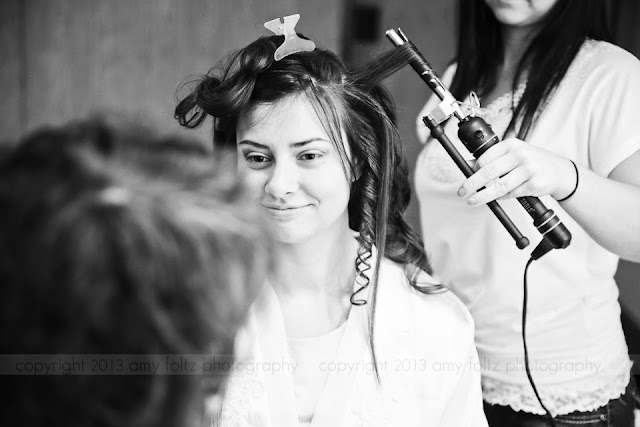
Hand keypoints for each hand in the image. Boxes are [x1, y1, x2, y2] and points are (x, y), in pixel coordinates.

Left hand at [457, 138, 576, 205]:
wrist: (561, 172)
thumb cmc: (533, 162)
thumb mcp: (513, 155)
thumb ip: (492, 159)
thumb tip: (468, 165)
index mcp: (512, 145)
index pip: (485, 158)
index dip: (473, 170)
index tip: (466, 177)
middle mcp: (520, 155)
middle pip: (489, 172)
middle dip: (472, 183)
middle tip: (462, 192)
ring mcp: (529, 169)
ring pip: (499, 186)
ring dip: (483, 196)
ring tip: (472, 200)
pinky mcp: (535, 184)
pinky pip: (512, 194)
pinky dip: (502, 197)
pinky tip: (498, 197)